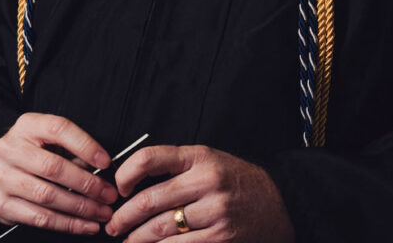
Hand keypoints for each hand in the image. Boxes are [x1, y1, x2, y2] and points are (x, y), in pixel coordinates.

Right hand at [0, 113, 117, 235]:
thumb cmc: (32, 154)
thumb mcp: (49, 142)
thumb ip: (72, 151)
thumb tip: (102, 170)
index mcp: (26, 126)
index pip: (58, 129)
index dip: (85, 145)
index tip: (105, 162)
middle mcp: (9, 149)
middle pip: (53, 167)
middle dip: (87, 184)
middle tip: (108, 194)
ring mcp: (2, 178)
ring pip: (47, 196)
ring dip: (80, 208)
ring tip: (102, 212)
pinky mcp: (1, 204)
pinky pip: (40, 218)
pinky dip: (67, 224)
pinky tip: (85, 225)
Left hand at [105, 145, 292, 242]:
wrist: (279, 204)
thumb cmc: (235, 182)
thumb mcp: (209, 161)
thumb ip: (176, 168)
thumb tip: (131, 184)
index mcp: (199, 157)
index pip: (149, 158)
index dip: (126, 174)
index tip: (119, 188)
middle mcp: (206, 181)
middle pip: (149, 200)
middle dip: (124, 216)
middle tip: (113, 225)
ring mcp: (214, 212)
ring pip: (160, 228)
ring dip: (136, 239)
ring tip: (127, 242)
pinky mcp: (220, 238)